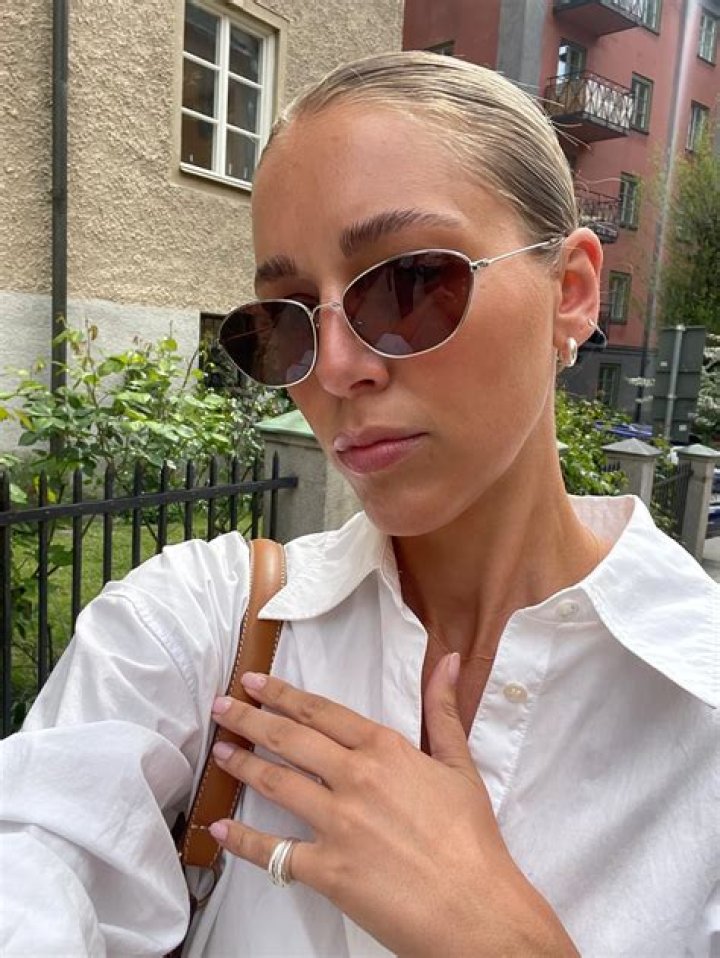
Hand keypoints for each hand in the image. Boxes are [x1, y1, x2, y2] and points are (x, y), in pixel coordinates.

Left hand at [209, 654, 576, 956]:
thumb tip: (450, 660)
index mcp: (384, 750)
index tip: (255, 681)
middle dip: (250, 718)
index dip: (284, 694)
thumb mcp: (461, 765)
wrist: (476, 908)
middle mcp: (354, 779)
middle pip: (289, 739)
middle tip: (221, 706)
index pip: (321, 712)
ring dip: (241, 764)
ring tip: (219, 751)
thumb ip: (444, 710)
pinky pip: (274, 852)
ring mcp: (336, 824)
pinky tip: (220, 828)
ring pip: (276, 783)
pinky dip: (243, 840)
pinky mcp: (326, 870)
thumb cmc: (472, 839)